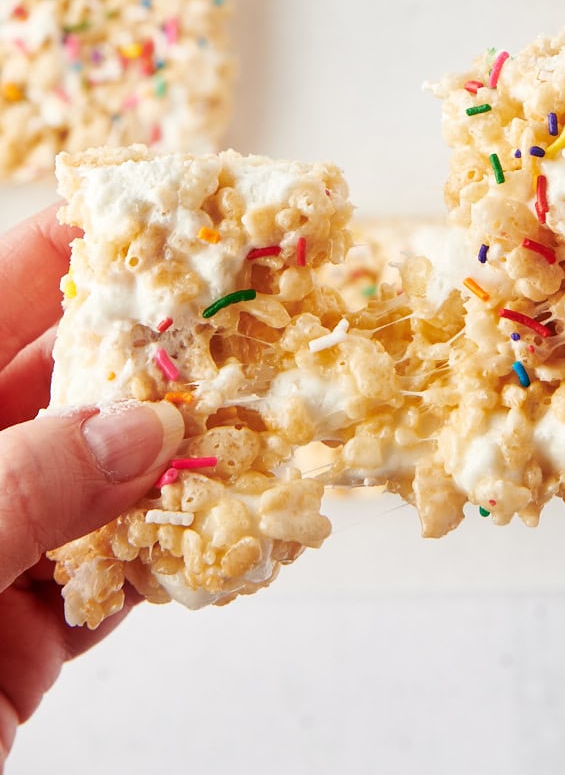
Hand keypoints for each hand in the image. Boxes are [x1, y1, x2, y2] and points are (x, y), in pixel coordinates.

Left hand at [0, 206, 183, 767]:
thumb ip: (25, 484)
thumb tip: (141, 432)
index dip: (67, 250)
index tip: (153, 211)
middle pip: (59, 384)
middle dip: (147, 352)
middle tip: (236, 315)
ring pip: (97, 480)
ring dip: (174, 456)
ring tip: (255, 410)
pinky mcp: (16, 638)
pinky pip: (109, 575)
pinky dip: (168, 556)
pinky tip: (224, 525)